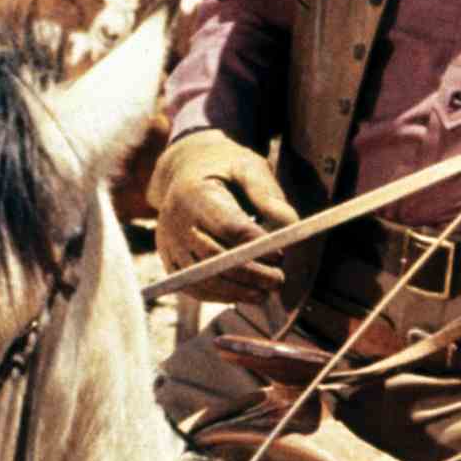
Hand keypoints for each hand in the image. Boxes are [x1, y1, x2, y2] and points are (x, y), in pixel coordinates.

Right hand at [148, 129, 300, 303]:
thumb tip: (291, 223)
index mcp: (195, 193)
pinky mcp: (169, 259)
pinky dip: (219, 295)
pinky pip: (192, 285)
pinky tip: (244, 293)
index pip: (227, 226)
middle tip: (278, 280)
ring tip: (266, 293)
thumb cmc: (224, 168)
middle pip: (213, 256)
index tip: (280, 255)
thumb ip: (268, 192)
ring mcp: (168, 242)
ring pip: (201, 277)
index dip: (255, 244)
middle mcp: (175, 220)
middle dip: (249, 273)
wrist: (185, 171)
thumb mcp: (248, 166)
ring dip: (235, 290)